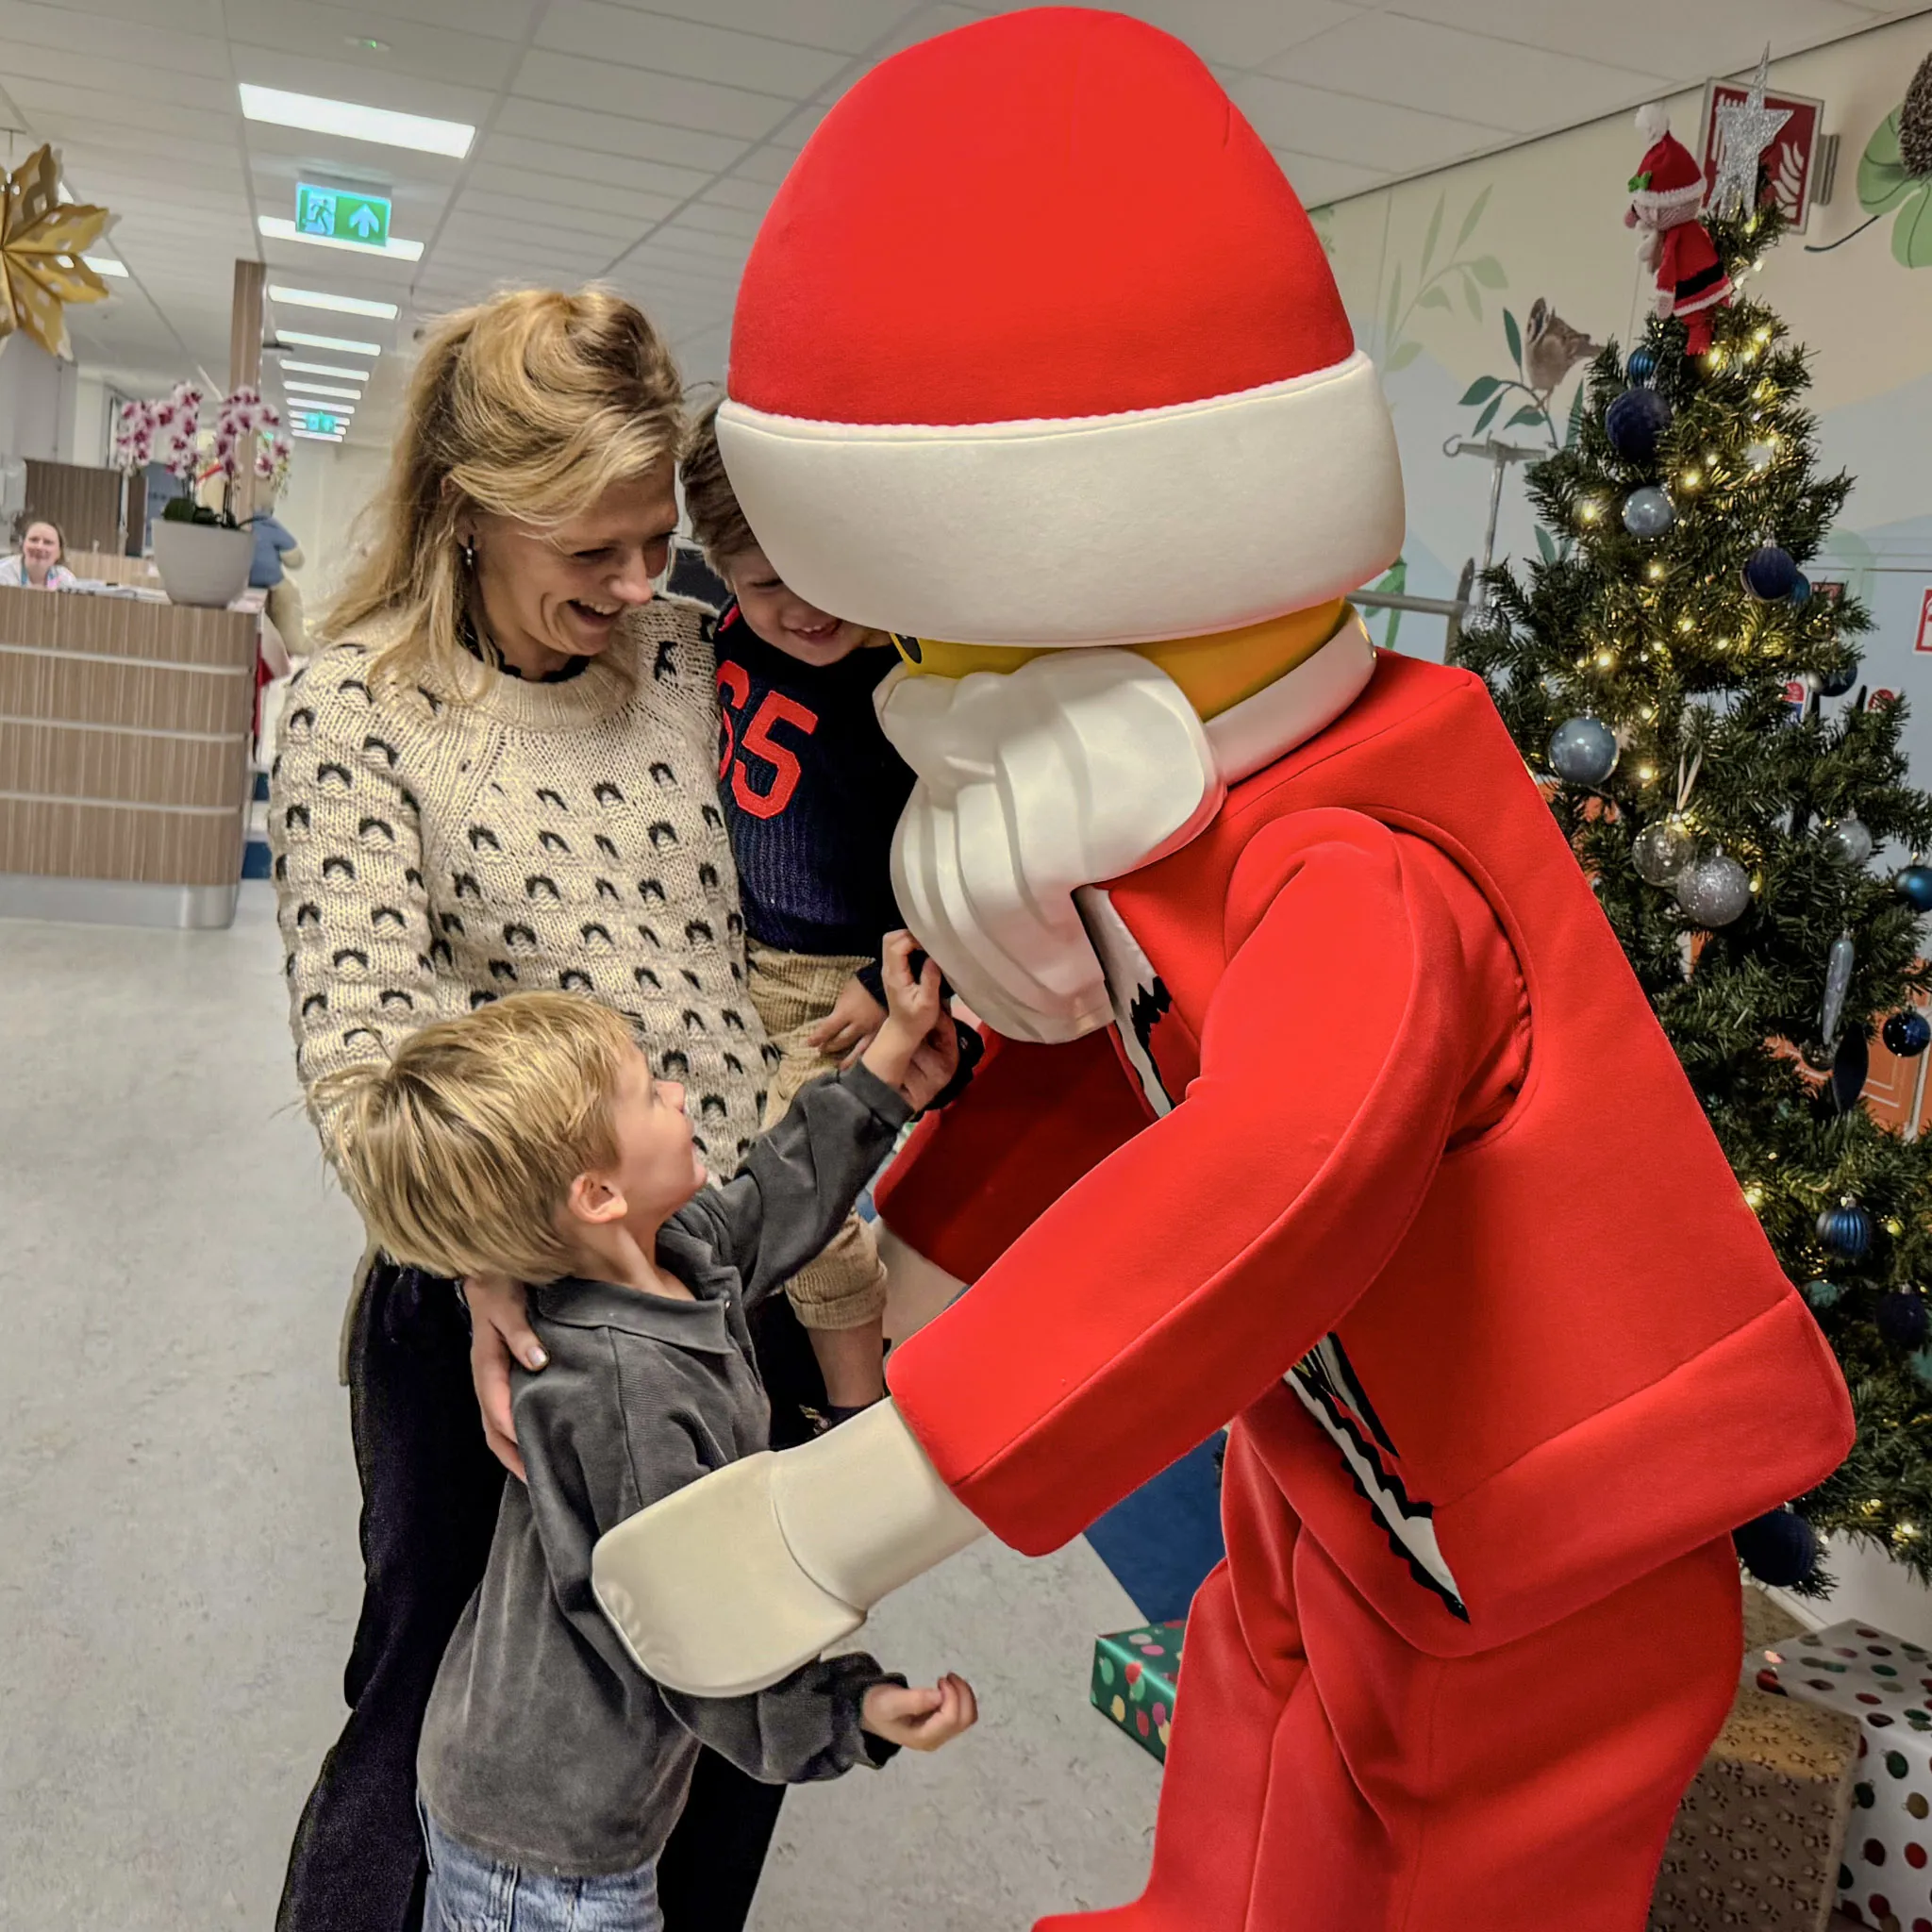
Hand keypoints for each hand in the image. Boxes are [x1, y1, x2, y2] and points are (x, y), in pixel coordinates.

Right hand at [463, 1272, 545, 1481]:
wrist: (489, 1271)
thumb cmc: (501, 1286)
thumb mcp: (509, 1305)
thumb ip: (521, 1333)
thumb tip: (538, 1361)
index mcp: (485, 1364)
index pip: (496, 1411)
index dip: (513, 1436)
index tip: (533, 1460)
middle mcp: (487, 1378)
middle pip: (493, 1428)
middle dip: (512, 1457)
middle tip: (540, 1482)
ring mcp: (493, 1378)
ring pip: (498, 1423)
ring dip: (515, 1449)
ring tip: (542, 1471)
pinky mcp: (504, 1374)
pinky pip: (507, 1409)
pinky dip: (519, 1430)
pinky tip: (539, 1437)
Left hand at [806, 975, 886, 1058]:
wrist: (886, 983)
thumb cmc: (863, 984)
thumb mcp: (845, 993)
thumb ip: (839, 1009)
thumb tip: (831, 1021)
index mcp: (845, 1013)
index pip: (827, 1029)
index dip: (817, 1037)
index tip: (809, 1043)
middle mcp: (857, 1025)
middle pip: (839, 1041)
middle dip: (829, 1046)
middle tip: (822, 1049)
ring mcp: (870, 1031)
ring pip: (855, 1050)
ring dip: (844, 1057)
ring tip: (838, 1065)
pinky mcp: (881, 1033)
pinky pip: (870, 1048)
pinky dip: (863, 1057)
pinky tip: (859, 1063)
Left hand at [860, 932, 955, 1104]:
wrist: (902, 1031)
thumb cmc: (917, 1020)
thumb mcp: (928, 1003)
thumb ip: (930, 979)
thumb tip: (934, 958)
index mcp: (895, 975)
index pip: (897, 946)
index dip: (914, 939)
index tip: (931, 943)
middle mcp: (888, 969)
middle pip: (890, 938)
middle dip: (909, 933)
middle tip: (929, 940)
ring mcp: (888, 969)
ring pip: (891, 941)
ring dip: (908, 937)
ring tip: (927, 944)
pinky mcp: (893, 970)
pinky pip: (896, 949)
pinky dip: (908, 944)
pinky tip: (923, 951)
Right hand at [862, 1674, 978, 1751]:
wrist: (872, 1713)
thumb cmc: (880, 1706)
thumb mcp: (891, 1702)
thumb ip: (914, 1700)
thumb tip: (940, 1695)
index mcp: (923, 1738)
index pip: (951, 1719)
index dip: (952, 1696)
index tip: (941, 1679)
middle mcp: (935, 1740)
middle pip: (965, 1719)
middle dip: (963, 1694)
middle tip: (947, 1676)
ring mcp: (940, 1735)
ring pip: (967, 1717)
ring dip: (964, 1695)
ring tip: (948, 1680)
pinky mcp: (942, 1727)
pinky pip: (962, 1714)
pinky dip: (961, 1698)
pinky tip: (947, 1687)